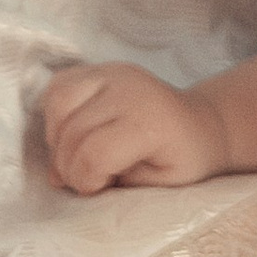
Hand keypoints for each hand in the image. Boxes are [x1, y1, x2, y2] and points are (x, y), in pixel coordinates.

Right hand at [43, 62, 228, 193]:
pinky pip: (59, 86)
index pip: (95, 155)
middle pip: (72, 134)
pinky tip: (73, 132)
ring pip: (58, 103)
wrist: (201, 124)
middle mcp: (129, 90)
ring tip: (76, 156)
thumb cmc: (184, 159)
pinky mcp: (101, 68)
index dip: (86, 181)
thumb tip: (65, 179)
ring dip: (57, 138)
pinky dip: (56, 114)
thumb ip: (114, 184)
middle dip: (69, 166)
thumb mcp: (159, 184)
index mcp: (150, 123)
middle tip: (86, 179)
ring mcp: (113, 73)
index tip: (97, 188)